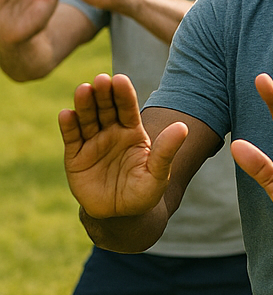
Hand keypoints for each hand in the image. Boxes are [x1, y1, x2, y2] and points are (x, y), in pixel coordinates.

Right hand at [59, 73, 187, 217]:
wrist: (121, 215)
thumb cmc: (144, 192)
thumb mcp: (158, 173)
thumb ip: (166, 151)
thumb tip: (183, 126)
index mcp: (133, 132)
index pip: (127, 109)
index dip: (124, 94)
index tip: (121, 79)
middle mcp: (111, 133)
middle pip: (106, 109)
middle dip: (103, 94)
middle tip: (101, 79)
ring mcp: (92, 143)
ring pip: (87, 119)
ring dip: (84, 104)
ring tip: (83, 89)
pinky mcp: (75, 157)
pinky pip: (72, 138)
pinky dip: (69, 126)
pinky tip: (67, 114)